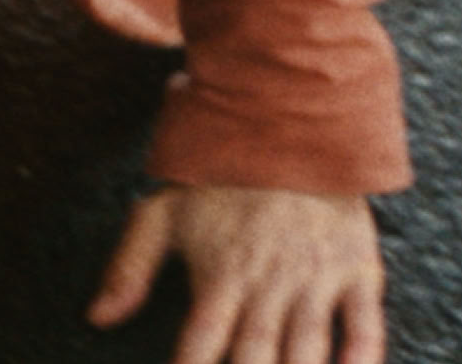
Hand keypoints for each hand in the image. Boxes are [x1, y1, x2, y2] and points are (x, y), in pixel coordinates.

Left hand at [86, 183, 385, 363]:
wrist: (292, 121)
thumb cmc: (220, 173)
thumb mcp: (162, 213)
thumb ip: (128, 267)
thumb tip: (96, 318)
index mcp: (220, 276)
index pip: (198, 350)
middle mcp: (268, 286)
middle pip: (254, 363)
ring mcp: (316, 280)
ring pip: (307, 354)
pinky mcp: (357, 269)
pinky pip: (365, 326)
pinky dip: (360, 358)